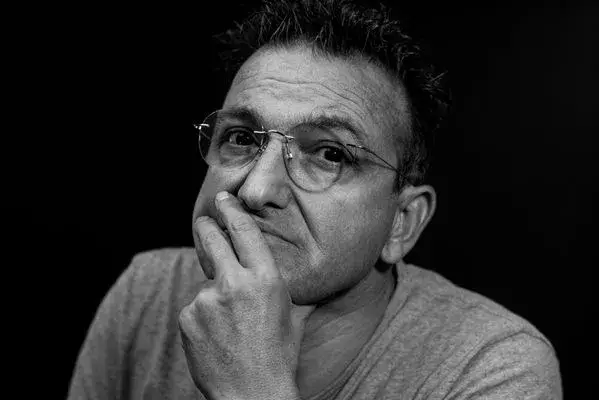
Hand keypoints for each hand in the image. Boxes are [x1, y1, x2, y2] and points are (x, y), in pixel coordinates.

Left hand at [179, 191, 314, 399]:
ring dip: (215, 293)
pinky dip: (203, 315)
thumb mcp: (294, 317)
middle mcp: (235, 283)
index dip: (232, 211)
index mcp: (266, 279)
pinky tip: (217, 334)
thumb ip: (295, 292)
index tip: (224, 200)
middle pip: (213, 240)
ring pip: (207, 282)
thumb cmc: (279, 356)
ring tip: (230, 323)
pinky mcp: (189, 317)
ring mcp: (207, 300)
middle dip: (207, 227)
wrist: (252, 394)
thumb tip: (312, 280)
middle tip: (205, 221)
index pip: (245, 231)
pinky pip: (195, 306)